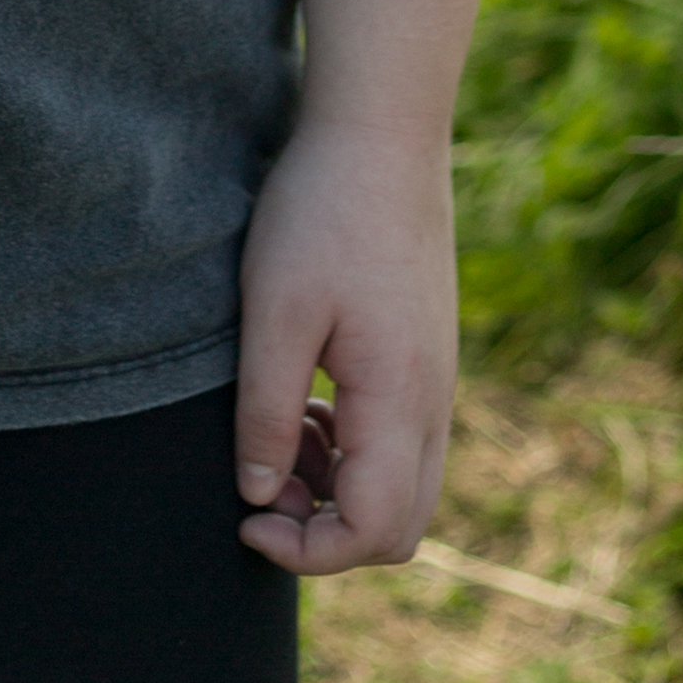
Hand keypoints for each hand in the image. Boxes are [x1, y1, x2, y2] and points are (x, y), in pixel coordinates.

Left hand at [234, 119, 457, 576]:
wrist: (382, 132)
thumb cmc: (321, 212)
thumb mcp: (275, 313)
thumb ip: (268, 414)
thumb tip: (259, 496)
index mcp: (398, 399)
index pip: (373, 530)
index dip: (308, 551)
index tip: (246, 517)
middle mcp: (432, 402)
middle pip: (401, 527)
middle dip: (328, 533)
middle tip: (263, 487)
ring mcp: (436, 381)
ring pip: (404, 487)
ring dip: (338, 490)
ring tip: (279, 436)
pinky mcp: (426, 359)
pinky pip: (402, 443)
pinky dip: (354, 452)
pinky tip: (308, 405)